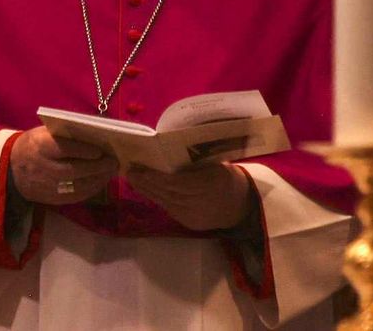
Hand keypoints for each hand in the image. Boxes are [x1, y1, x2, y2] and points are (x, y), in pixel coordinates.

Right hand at [2, 128, 118, 205]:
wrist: (12, 169)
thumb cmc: (33, 145)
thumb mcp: (43, 133)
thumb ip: (64, 134)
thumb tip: (93, 135)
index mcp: (40, 147)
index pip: (64, 149)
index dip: (83, 151)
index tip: (101, 150)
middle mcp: (44, 168)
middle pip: (74, 170)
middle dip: (97, 167)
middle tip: (113, 162)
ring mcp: (48, 186)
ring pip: (78, 186)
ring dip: (98, 179)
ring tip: (111, 172)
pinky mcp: (53, 199)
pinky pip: (76, 196)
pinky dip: (91, 189)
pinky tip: (100, 182)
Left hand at [126, 159, 255, 231]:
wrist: (243, 205)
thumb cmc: (228, 177)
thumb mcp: (216, 163)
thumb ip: (195, 161)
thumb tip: (167, 147)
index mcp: (208, 186)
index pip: (176, 184)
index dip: (156, 178)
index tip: (139, 169)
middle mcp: (199, 204)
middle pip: (166, 194)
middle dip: (146, 183)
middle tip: (129, 170)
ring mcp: (193, 217)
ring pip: (165, 203)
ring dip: (147, 191)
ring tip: (133, 178)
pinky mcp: (189, 224)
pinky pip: (169, 209)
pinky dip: (157, 198)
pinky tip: (147, 189)